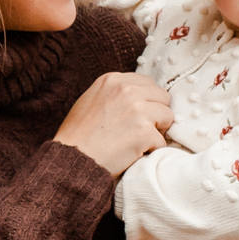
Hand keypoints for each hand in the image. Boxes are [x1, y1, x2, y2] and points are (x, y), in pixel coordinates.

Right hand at [53, 72, 172, 175]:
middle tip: (137, 130)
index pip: (148, 84)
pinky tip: (132, 153)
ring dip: (156, 132)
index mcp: (113, 80)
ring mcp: (137, 110)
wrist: (70, 159)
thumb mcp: (91, 101)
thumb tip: (142, 97)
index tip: (135, 116)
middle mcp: (126, 90)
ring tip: (135, 141)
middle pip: (162, 98)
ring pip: (168, 117)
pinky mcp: (144, 132)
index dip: (146, 102)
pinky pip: (162, 141)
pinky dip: (151, 150)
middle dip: (155, 114)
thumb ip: (115, 94)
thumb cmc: (77, 136)